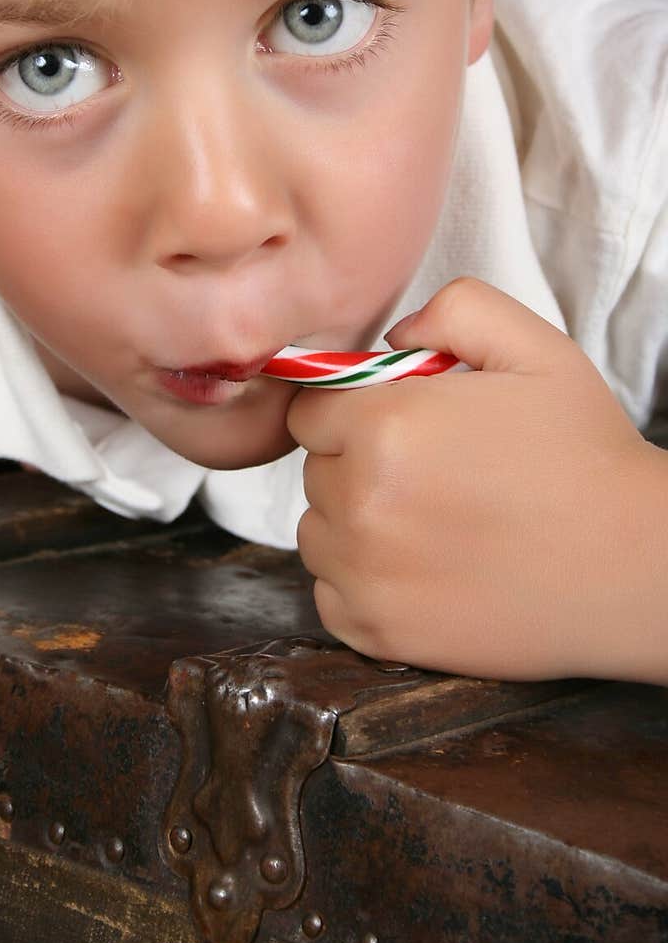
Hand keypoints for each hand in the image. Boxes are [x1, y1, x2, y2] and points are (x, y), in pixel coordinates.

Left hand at [288, 277, 667, 684]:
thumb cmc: (585, 456)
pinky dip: (360, 582)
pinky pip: (330, 593)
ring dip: (352, 522)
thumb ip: (454, 310)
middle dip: (356, 462)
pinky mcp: (377, 633)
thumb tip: (392, 337)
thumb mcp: (534, 347)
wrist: (633, 566)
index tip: (398, 423)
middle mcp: (360, 503)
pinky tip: (420, 567)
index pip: (310, 410)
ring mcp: (364, 575)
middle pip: (315, 469)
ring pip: (317, 531)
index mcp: (384, 427)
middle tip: (430, 472)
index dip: (352, 410)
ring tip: (428, 520)